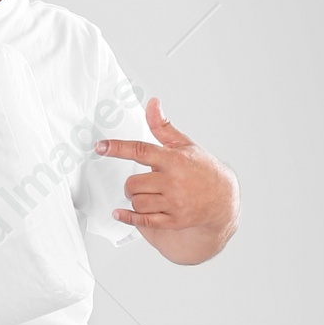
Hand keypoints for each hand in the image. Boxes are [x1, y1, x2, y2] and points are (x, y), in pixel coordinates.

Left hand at [95, 98, 238, 262]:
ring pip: (137, 202)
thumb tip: (152, 103)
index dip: (117, 148)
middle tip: (140, 183)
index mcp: (173, 160)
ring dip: (134, 199)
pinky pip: (143, 221)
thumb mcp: (184, 144)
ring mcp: (174, 203)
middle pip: (133, 184)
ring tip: (145, 195)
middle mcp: (173, 182)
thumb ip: (163, 126)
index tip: (100, 147)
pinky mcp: (174, 221)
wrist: (224, 198)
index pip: (140, 151)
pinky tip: (119, 213)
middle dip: (130, 184)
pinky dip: (128, 217)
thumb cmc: (201, 168)